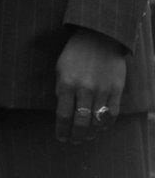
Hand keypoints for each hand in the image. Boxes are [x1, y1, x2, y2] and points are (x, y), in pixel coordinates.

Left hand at [55, 28, 125, 143]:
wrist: (99, 36)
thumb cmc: (75, 52)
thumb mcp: (60, 67)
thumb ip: (60, 89)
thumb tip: (62, 111)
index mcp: (67, 83)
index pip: (63, 115)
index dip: (62, 130)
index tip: (61, 138)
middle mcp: (84, 89)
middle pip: (80, 123)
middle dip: (76, 135)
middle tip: (74, 141)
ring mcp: (101, 90)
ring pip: (96, 121)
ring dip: (91, 132)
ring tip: (87, 136)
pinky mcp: (116, 90)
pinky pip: (112, 114)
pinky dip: (106, 124)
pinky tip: (101, 127)